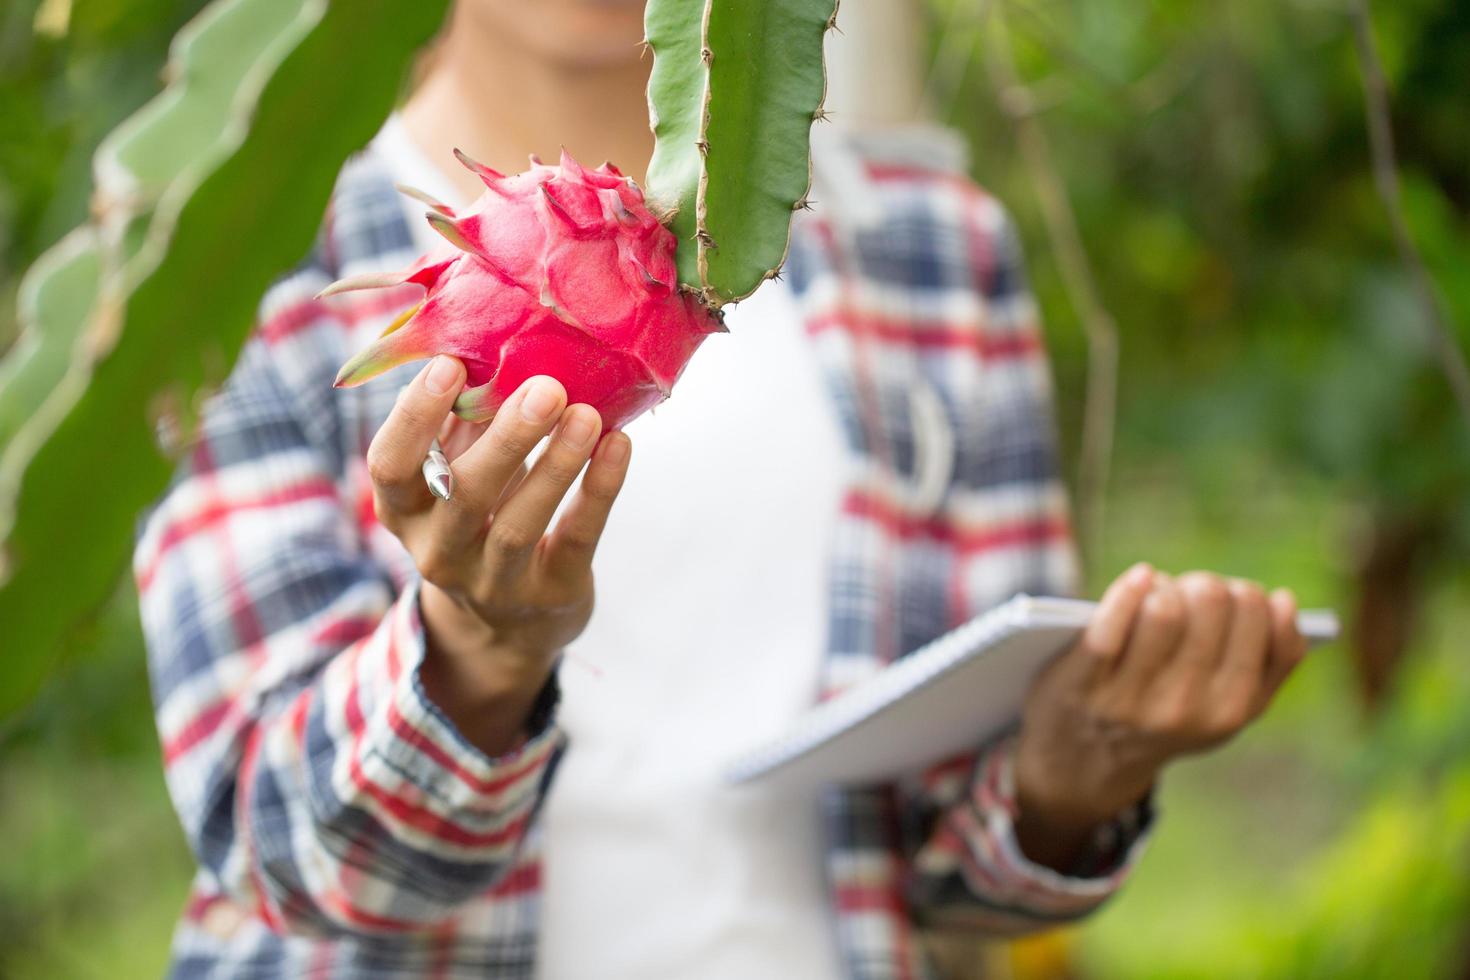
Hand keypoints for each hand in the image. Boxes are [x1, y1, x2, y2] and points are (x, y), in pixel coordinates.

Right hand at [366, 355, 630, 754]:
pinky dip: (599, 490)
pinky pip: (577, 538)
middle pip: (464, 495)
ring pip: (520, 523)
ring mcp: (495, 582)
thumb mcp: (454, 474)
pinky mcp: (551, 594)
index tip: (448, 364)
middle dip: (506, 438)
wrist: (511, 625)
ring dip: (557, 464)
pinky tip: (619, 445)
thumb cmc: (479, 516)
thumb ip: (461, 419)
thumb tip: (484, 337)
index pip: (390, 467)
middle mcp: (439, 551)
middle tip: (546, 386)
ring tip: (588, 413)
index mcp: (405, 511)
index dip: (414, 418)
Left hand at [1012, 563, 1309, 869]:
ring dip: (1164, 585)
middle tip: (1191, 591)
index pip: (1259, 622)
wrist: (1086, 764)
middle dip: (1204, 584)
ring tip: (1160, 591)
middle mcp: (1183, 709)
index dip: (1247, 596)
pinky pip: (1110, 624)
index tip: (1234, 596)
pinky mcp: (1083, 682)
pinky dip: (1128, 590)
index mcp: (1230, 711)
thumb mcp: (1228, 704)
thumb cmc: (1167, 713)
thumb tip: (1284, 603)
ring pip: (1163, 611)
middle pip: (1210, 604)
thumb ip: (1272, 661)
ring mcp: (1130, 698)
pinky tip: (1142, 577)